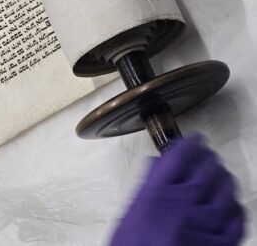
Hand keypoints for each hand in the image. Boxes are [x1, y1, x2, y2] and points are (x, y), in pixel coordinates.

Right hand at [110, 134, 244, 245]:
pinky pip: (237, 221)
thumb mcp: (129, 216)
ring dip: (225, 181)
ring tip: (223, 178)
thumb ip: (146, 189)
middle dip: (209, 160)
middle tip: (209, 157)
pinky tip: (233, 206)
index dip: (190, 144)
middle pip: (205, 170)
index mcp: (154, 196)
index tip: (195, 140)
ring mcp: (203, 226)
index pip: (178, 157)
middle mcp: (181, 206)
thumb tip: (155, 167)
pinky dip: (237, 209)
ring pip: (225, 193)